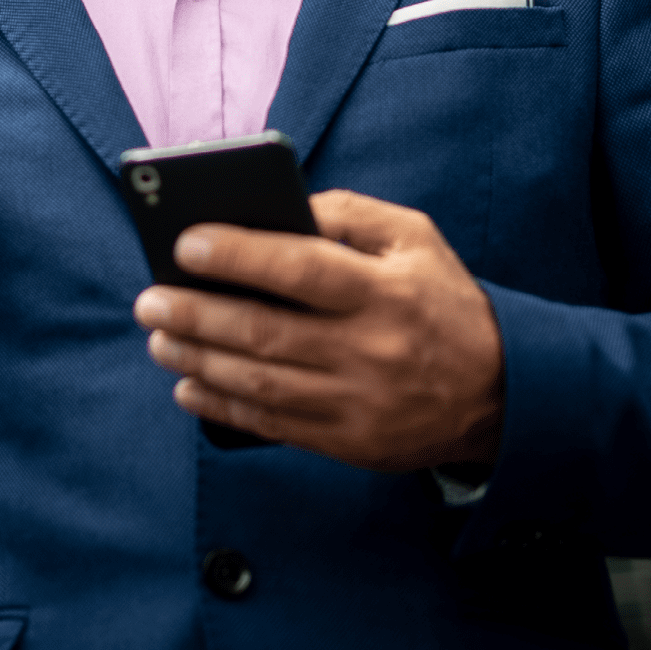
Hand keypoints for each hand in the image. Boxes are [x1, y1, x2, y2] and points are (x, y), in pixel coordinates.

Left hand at [132, 189, 503, 471]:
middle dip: (196, 315)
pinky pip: (274, 426)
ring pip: (261, 384)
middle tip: (149, 300)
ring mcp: (359, 403)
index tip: (185, 244)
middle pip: (267, 333)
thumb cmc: (442, 299)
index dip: (238, 256)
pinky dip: (223, 406)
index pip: (301, 268)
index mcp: (385, 290)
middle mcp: (371, 349)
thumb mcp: (413, 238)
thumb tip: (276, 206)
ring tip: (159, 338)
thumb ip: (347, 213)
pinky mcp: (350, 443)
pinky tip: (188, 385)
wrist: (501, 392)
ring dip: (198, 361)